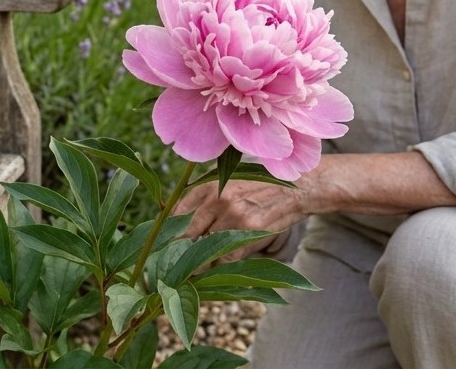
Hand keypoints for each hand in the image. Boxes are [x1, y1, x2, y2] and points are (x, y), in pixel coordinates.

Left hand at [174, 179, 307, 262]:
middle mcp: (218, 199)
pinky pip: (224, 258)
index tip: (161, 246)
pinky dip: (217, 267)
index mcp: (209, 185)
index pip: (178, 212)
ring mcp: (234, 216)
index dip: (168, 233)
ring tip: (190, 272)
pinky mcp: (249, 233)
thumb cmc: (258, 189)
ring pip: (205, 249)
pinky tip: (213, 271)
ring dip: (198, 263)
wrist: (294, 189)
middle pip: (188, 234)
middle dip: (178, 253)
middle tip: (169, 266)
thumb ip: (205, 198)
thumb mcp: (228, 183)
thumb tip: (176, 223)